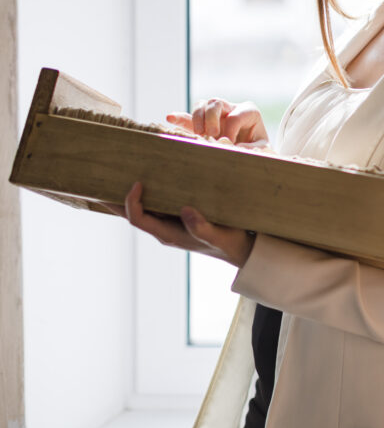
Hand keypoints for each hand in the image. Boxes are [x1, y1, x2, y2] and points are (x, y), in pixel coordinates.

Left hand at [103, 182, 254, 267]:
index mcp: (168, 234)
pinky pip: (155, 206)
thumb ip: (202, 227)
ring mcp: (170, 224)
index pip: (138, 219)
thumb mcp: (219, 236)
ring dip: (127, 196)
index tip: (136, 183)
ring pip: (141, 210)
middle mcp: (164, 229)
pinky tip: (146, 181)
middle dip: (113, 200)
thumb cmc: (229, 243)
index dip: (131, 202)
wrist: (241, 249)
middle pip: (131, 214)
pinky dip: (146, 194)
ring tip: (115, 178)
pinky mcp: (178, 218)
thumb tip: (185, 210)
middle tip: (97, 181)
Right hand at [167, 98, 268, 147]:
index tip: (230, 144)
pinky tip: (170, 118)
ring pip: (201, 106)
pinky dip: (179, 118)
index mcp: (249, 112)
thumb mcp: (260, 150)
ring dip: (197, 119)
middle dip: (211, 118)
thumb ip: (248, 148)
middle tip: (213, 135)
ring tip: (199, 135)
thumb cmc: (258, 151)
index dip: (231, 130)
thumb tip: (224, 143)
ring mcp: (215, 115)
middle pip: (216, 102)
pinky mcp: (203, 123)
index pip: (236, 116)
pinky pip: (188, 117)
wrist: (252, 156)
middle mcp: (231, 109)